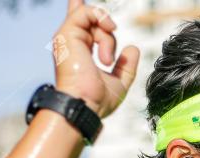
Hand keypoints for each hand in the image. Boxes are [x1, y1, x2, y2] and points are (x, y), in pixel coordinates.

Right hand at [51, 0, 139, 117]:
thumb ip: (126, 66)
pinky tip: (105, 48)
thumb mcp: (119, 82)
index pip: (81, 24)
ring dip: (107, 38)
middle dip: (106, 28)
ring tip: (107, 61)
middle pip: (90, 18)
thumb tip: (132, 48)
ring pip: (92, 17)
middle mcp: (71, 42)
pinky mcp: (66, 34)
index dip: (86, 11)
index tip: (81, 0)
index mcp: (80, 51)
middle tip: (110, 60)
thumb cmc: (97, 101)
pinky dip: (101, 23)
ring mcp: (67, 37)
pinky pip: (86, 12)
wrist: (85, 105)